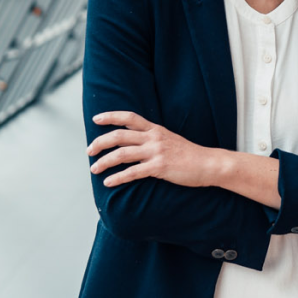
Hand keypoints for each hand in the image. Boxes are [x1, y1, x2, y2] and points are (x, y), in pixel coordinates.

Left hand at [88, 111, 217, 188]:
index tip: (96, 119)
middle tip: (89, 151)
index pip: (129, 117)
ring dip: (104, 162)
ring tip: (94, 169)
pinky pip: (132, 172)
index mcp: (155, 129)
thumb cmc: (188, 154)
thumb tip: (133, 143)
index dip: (111, 116)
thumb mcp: (169, 140)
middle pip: (119, 135)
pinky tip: (108, 182)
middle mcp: (154, 138)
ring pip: (122, 154)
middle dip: (100, 142)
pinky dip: (117, 178)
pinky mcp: (159, 167)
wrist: (208, 163)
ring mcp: (156, 152)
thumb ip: (152, 139)